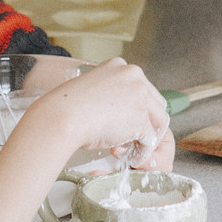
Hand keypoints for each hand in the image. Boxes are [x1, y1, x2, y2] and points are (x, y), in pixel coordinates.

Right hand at [27, 57, 173, 168]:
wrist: (62, 116)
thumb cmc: (67, 107)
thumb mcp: (91, 88)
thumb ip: (109, 92)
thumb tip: (118, 109)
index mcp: (120, 65)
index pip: (142, 87)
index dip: (139, 107)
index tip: (129, 120)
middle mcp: (134, 76)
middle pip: (155, 102)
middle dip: (148, 122)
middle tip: (135, 137)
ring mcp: (140, 97)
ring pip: (158, 120)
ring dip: (148, 136)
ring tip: (135, 148)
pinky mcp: (141, 119)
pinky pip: (150, 139)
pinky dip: (143, 151)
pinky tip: (133, 156)